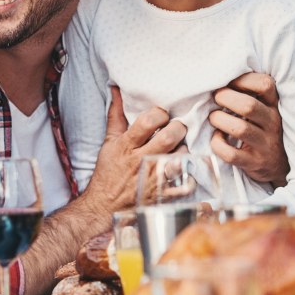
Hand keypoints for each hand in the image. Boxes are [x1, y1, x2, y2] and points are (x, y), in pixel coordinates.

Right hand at [82, 86, 185, 213]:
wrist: (104, 206)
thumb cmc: (108, 171)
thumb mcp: (109, 142)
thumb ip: (116, 115)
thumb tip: (116, 89)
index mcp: (127, 146)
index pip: (148, 121)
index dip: (160, 114)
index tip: (162, 116)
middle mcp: (141, 161)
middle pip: (169, 137)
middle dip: (178, 129)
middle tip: (177, 129)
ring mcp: (153, 180)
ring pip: (180, 158)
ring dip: (185, 151)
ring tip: (181, 149)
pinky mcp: (162, 196)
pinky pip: (185, 185)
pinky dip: (190, 178)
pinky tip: (185, 171)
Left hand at [209, 71, 287, 184]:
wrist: (281, 166)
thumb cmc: (265, 130)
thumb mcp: (267, 110)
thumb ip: (254, 94)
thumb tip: (223, 77)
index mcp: (276, 106)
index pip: (265, 84)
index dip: (243, 80)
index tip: (229, 82)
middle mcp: (274, 123)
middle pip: (249, 106)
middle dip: (226, 98)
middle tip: (216, 98)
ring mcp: (265, 144)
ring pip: (240, 129)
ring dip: (219, 120)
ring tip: (214, 118)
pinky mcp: (255, 162)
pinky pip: (231, 154)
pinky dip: (218, 145)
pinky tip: (217, 138)